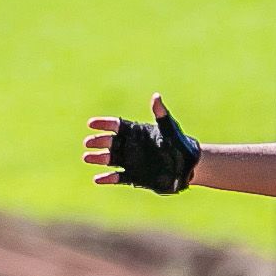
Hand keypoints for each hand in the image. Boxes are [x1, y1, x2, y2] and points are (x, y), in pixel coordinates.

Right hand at [82, 95, 199, 192]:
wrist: (188, 165)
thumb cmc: (179, 143)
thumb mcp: (169, 127)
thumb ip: (161, 114)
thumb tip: (156, 96)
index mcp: (136, 132)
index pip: (116, 125)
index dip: (103, 124)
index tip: (91, 123)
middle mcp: (130, 146)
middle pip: (109, 142)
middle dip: (98, 141)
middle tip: (88, 142)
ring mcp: (130, 161)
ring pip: (109, 159)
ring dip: (98, 159)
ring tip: (87, 157)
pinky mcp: (134, 177)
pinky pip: (117, 178)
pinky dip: (108, 178)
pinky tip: (97, 178)